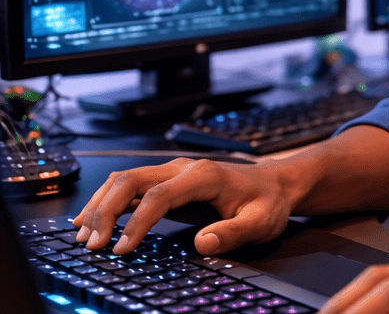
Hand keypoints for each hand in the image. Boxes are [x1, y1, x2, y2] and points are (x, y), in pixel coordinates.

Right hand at [73, 158, 293, 255]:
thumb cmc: (268, 202)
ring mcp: (172, 171)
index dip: (137, 223)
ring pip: (124, 180)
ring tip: (83, 236)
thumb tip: (203, 243)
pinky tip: (92, 220)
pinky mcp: (167, 180)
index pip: (159, 196)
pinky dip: (107, 201)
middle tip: (92, 245)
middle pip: (131, 180)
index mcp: (204, 176)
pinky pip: (130, 185)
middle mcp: (183, 168)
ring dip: (101, 205)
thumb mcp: (261, 221)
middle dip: (106, 212)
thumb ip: (233, 232)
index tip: (122, 250)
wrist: (275, 184)